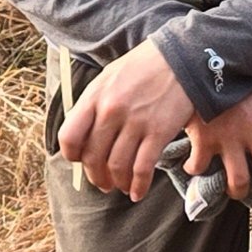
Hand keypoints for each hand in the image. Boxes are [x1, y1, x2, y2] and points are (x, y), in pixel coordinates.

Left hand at [57, 38, 206, 199]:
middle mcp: (111, 111)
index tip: (81, 161)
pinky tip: (137, 192)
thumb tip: (85, 131)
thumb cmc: (146, 67)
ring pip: (117, 166)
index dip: (73, 156)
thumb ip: (95, 102)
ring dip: (116, 183)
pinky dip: (138, 186)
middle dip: (96, 176)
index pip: (69, 137)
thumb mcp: (110, 77)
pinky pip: (142, 168)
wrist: (182, 59)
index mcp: (95, 97)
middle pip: (93, 157)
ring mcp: (135, 123)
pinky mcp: (159, 132)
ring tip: (120, 187)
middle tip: (102, 182)